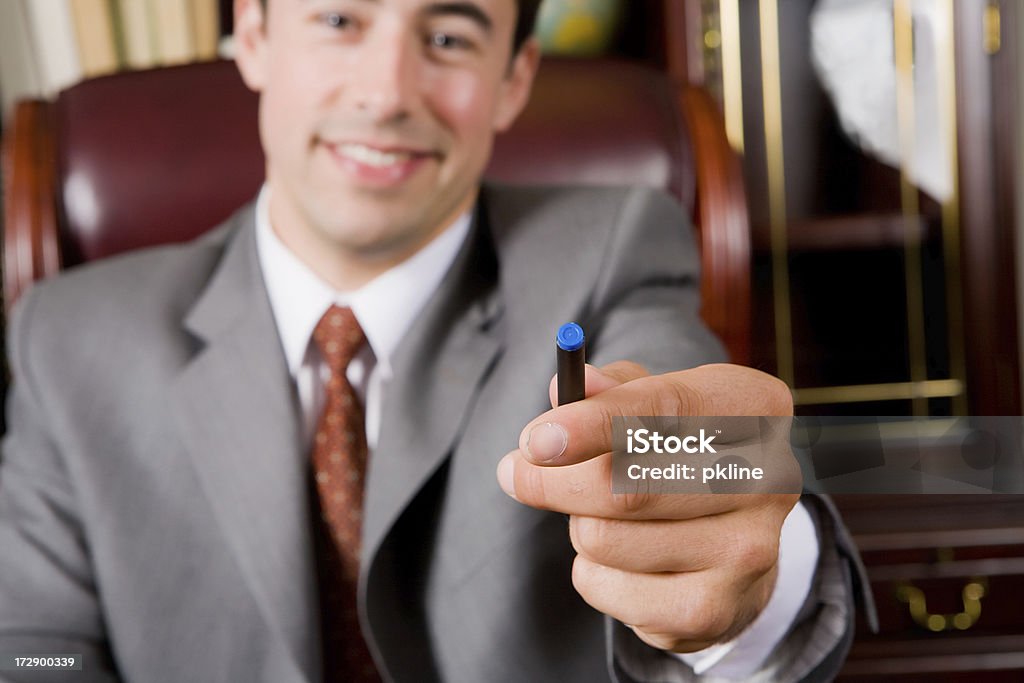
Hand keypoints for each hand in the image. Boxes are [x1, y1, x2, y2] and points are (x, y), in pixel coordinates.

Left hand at [496, 362, 799, 652]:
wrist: (733, 542)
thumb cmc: (679, 452)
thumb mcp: (655, 403)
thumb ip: (610, 390)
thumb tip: (565, 389)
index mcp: (755, 406)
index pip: (665, 408)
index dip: (592, 424)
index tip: (534, 440)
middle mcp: (768, 478)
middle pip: (626, 484)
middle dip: (553, 480)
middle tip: (517, 471)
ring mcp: (750, 551)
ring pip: (605, 538)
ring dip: (578, 525)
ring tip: (601, 518)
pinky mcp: (716, 610)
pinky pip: (606, 587)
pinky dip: (591, 572)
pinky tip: (621, 561)